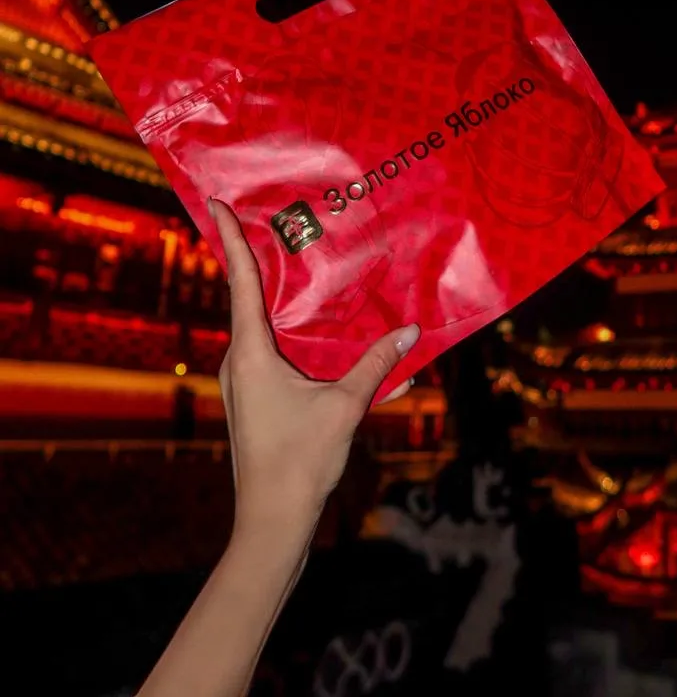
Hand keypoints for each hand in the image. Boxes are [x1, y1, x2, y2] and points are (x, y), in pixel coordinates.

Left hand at [209, 199, 419, 540]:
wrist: (272, 522)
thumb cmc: (301, 461)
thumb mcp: (345, 407)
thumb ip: (378, 366)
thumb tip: (413, 331)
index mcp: (251, 352)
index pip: (239, 281)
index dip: (230, 238)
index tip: (215, 201)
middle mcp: (239, 360)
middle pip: (246, 297)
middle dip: (256, 259)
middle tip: (269, 218)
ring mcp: (243, 381)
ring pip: (260, 327)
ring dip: (276, 299)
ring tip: (296, 266)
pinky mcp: (254, 399)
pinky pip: (269, 351)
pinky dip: (289, 334)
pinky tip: (317, 333)